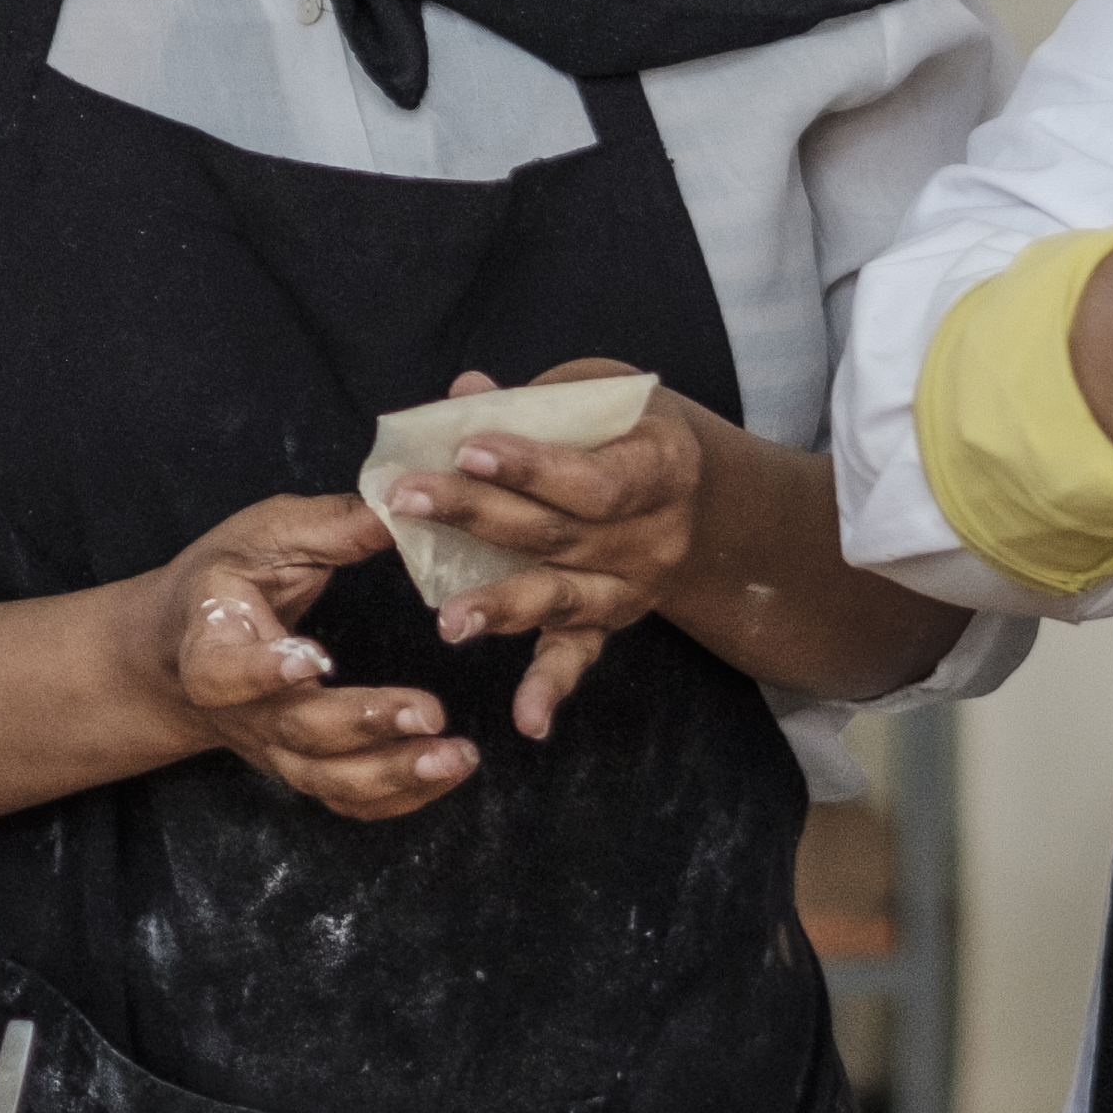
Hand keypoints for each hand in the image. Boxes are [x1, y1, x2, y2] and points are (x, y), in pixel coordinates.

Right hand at [126, 495, 474, 819]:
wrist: (182, 648)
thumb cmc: (227, 581)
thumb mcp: (263, 536)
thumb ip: (327, 526)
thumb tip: (401, 507)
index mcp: (214, 647)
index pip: (225, 673)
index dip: (261, 672)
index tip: (309, 658)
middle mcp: (245, 711)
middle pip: (299, 734)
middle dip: (365, 726)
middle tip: (428, 712)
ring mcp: (278, 747)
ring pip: (330, 781)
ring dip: (396, 775)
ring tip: (456, 755)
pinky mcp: (307, 767)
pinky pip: (351, 800)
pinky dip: (403, 797)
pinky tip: (449, 772)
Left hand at [383, 360, 702, 741]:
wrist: (704, 495)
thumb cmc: (636, 430)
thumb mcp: (605, 394)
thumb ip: (538, 400)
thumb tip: (462, 392)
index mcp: (661, 467)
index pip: (592, 477)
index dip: (532, 468)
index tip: (468, 450)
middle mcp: (653, 535)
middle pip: (559, 533)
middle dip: (479, 516)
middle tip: (408, 501)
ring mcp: (633, 586)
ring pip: (562, 598)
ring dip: (502, 608)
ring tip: (450, 622)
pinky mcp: (611, 621)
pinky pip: (579, 654)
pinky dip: (551, 688)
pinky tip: (526, 720)